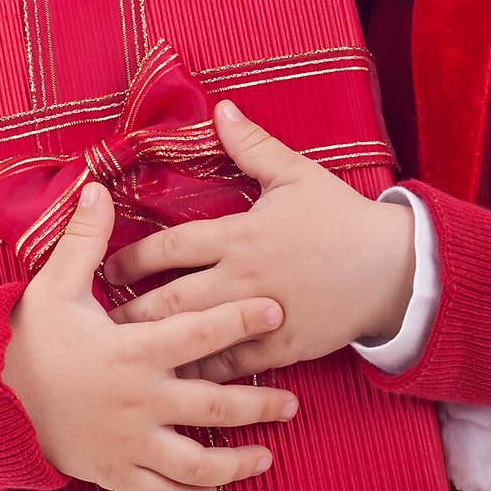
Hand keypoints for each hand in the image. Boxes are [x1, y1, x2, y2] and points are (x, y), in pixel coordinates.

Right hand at [1, 181, 299, 490]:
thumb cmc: (28, 339)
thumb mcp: (53, 285)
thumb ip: (84, 239)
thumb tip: (96, 188)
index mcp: (132, 350)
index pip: (200, 332)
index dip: (241, 319)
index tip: (275, 310)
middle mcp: (139, 400)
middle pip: (214, 405)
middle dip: (259, 404)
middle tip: (291, 402)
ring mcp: (129, 443)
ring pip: (197, 462)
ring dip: (236, 463)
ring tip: (267, 456)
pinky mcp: (114, 472)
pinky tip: (212, 490)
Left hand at [103, 100, 416, 381]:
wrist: (392, 269)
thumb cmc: (341, 218)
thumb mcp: (296, 175)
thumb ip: (252, 146)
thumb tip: (220, 109)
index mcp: (240, 235)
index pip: (172, 246)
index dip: (134, 257)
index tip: (105, 266)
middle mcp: (242, 278)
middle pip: (172, 299)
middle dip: (131, 309)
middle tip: (99, 319)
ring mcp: (260, 317)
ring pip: (198, 336)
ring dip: (158, 344)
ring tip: (124, 353)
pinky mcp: (282, 347)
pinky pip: (235, 364)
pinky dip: (204, 374)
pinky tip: (177, 381)